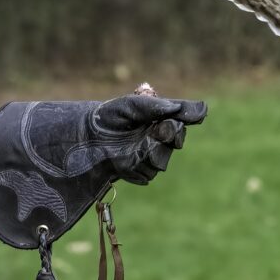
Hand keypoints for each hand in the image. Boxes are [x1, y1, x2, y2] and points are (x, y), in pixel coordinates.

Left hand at [92, 95, 207, 184]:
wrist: (84, 138)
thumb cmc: (108, 118)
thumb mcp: (133, 106)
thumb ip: (160, 106)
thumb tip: (195, 107)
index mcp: (159, 119)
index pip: (181, 121)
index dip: (182, 122)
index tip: (180, 122)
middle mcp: (158, 137)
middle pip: (176, 140)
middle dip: (167, 136)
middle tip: (154, 131)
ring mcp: (149, 156)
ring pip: (162, 160)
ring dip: (149, 153)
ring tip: (131, 146)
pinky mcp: (139, 172)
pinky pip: (148, 173)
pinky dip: (137, 166)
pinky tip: (124, 160)